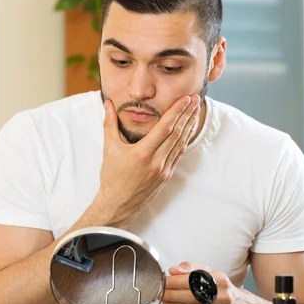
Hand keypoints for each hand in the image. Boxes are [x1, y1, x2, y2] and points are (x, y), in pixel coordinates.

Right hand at [94, 95, 200, 227]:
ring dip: (189, 126)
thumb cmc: (112, 177)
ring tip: (195, 110)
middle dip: (187, 114)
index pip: (164, 127)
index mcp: (142, 153)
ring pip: (181, 144)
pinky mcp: (167, 175)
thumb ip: (110, 123)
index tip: (185, 99)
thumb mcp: (109, 148)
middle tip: (196, 99)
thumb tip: (108, 103)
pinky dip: (185, 140)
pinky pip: (178, 154)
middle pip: (177, 133)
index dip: (176, 111)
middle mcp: (156, 161)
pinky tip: (188, 130)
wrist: (118, 204)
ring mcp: (164, 169)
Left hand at [162, 262, 248, 303]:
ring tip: (166, 302)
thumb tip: (173, 270)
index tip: (164, 282)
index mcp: (218, 279)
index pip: (192, 279)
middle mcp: (221, 295)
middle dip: (170, 294)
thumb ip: (191, 268)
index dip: (174, 281)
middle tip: (161, 293)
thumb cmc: (223, 289)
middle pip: (189, 295)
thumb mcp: (211, 273)